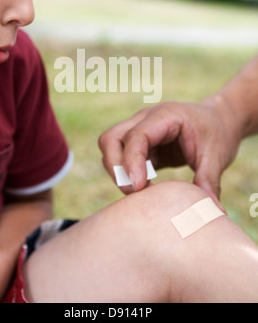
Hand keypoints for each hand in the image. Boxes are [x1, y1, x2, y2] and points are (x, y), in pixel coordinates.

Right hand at [99, 97, 241, 208]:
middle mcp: (145, 119)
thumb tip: (212, 212)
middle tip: (133, 191)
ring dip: (118, 172)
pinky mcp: (141, 145)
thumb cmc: (217, 133)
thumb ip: (209, 181)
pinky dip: (127, 175)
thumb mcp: (217, 156)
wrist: (219, 120)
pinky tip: (145, 189)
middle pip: (110, 138)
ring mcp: (140, 130)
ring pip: (110, 147)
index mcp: (165, 116)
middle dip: (115, 166)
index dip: (131, 161)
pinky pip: (122, 159)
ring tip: (141, 191)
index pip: (136, 136)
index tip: (137, 187)